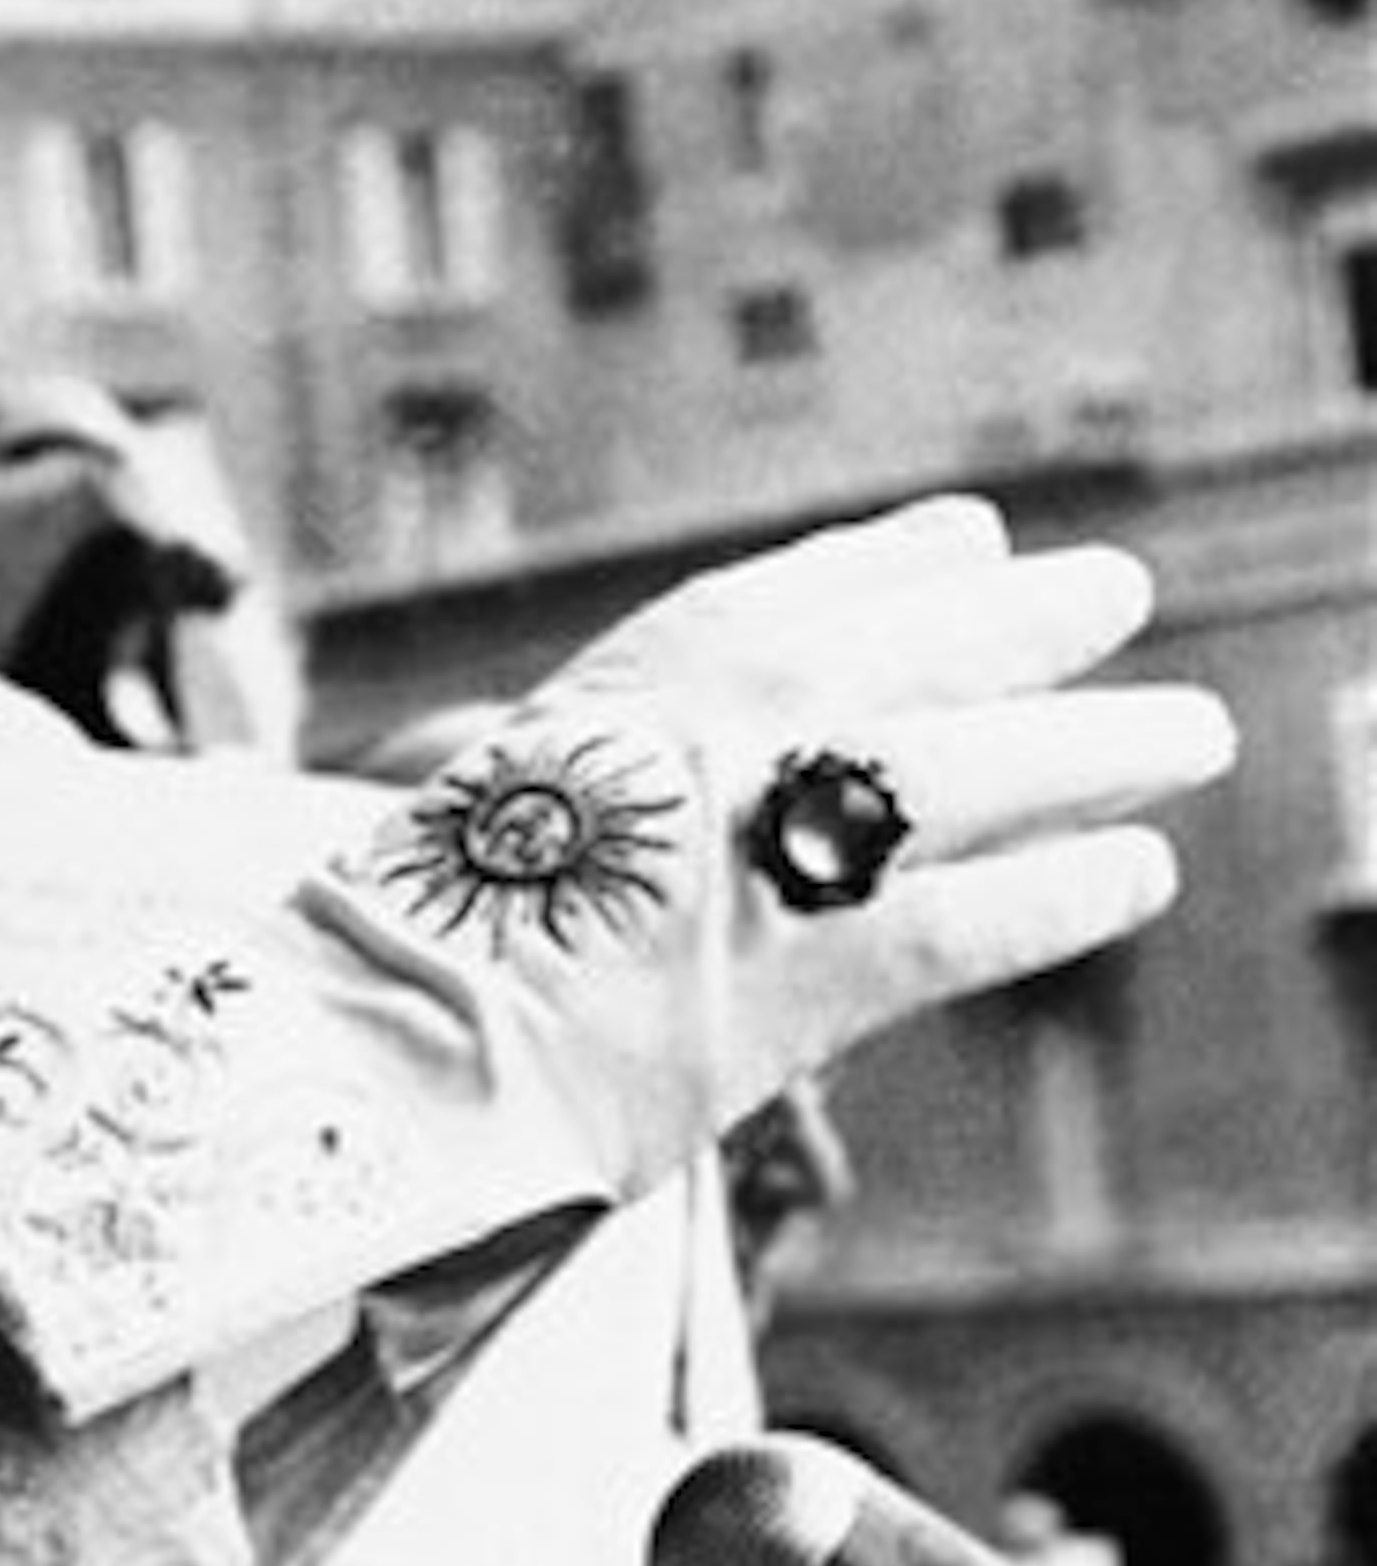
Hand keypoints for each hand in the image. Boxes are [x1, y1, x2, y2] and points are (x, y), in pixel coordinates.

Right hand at [304, 495, 1233, 1200]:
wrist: (374, 1032)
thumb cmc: (406, 936)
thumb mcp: (487, 797)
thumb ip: (583, 769)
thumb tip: (608, 776)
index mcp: (630, 679)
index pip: (796, 587)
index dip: (894, 559)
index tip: (965, 533)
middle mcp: (718, 724)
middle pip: (921, 644)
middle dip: (1031, 614)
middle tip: (1114, 587)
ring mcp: (776, 836)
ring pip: (988, 764)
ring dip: (1104, 742)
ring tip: (1190, 732)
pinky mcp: (818, 966)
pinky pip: (983, 914)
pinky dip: (1069, 889)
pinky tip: (1136, 874)